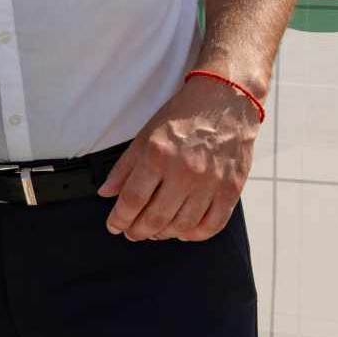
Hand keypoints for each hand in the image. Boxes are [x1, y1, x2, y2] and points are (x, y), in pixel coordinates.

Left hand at [99, 74, 261, 240]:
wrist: (225, 101)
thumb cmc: (182, 117)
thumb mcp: (145, 136)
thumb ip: (124, 167)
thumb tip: (105, 193)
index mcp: (158, 155)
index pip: (132, 199)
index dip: (120, 218)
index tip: (114, 226)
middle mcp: (185, 171)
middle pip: (156, 216)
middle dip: (139, 231)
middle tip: (132, 233)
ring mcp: (210, 182)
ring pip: (183, 225)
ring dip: (164, 234)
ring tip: (154, 232)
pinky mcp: (232, 189)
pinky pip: (213, 224)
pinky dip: (195, 234)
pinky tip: (183, 232)